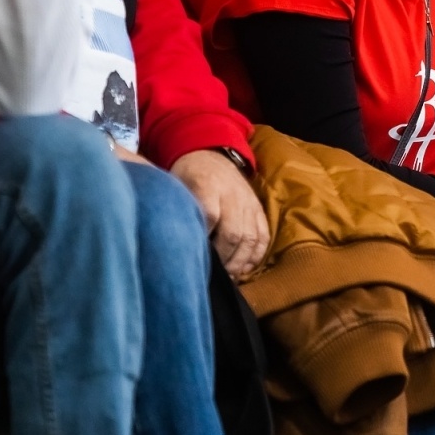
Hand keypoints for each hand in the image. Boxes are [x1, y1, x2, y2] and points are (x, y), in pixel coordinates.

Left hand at [169, 149, 270, 277]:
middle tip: (211, 278)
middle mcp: (231, 194)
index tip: (192, 260)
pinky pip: (263, 236)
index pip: (209, 215)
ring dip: (239, 263)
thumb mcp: (174, 187)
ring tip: (227, 279)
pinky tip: (243, 269)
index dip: (202, 241)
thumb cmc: (186, 178)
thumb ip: (177, 212)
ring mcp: (248, 202)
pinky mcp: (258, 209)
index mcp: (206, 184)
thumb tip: (171, 245)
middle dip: (222, 260)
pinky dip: (255, 256)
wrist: (209, 155)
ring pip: (250, 238)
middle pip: (232, 233)